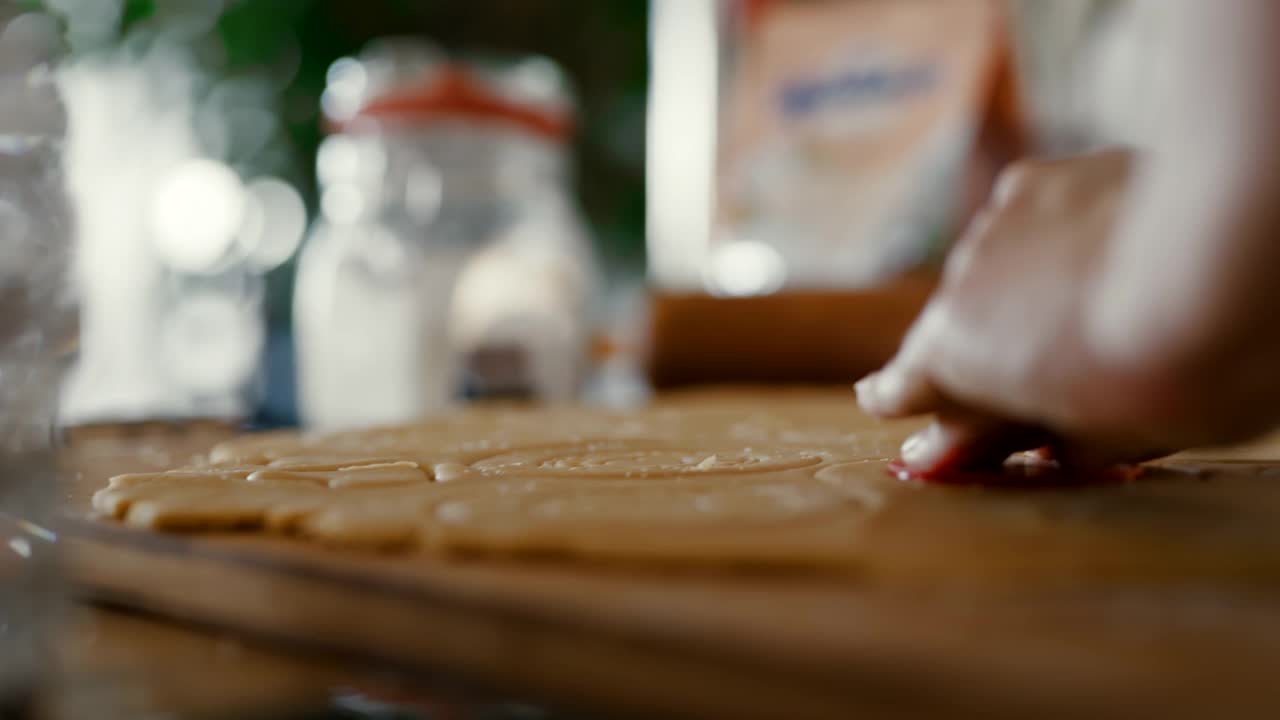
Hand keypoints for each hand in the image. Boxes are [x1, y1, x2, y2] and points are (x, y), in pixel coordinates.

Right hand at [856, 150, 1180, 473]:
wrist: (1234, 260)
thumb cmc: (1176, 372)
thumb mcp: (1117, 438)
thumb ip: (1056, 441)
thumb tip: (1043, 445)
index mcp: (954, 358)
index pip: (896, 387)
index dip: (902, 402)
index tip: (893, 406)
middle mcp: (959, 282)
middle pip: (961, 327)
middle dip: (994, 347)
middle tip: (1049, 370)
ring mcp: (1000, 222)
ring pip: (1002, 269)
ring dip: (1031, 290)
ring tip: (1103, 303)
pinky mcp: (1047, 175)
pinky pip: (1040, 219)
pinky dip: (1063, 238)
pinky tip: (1113, 251)